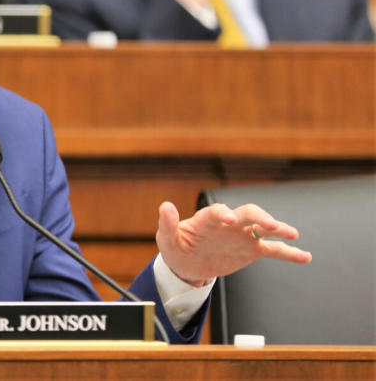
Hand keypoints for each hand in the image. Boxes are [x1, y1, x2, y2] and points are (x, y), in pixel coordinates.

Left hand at [156, 201, 310, 286]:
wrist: (188, 264)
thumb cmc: (177, 248)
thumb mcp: (167, 239)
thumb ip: (168, 223)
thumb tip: (165, 205)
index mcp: (206, 220)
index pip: (217, 212)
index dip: (223, 213)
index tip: (228, 219)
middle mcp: (228, 224)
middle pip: (247, 213)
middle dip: (259, 217)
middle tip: (270, 225)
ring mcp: (241, 236)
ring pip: (263, 228)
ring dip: (277, 228)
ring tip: (292, 234)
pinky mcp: (251, 250)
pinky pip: (273, 250)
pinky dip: (289, 253)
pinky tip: (305, 256)